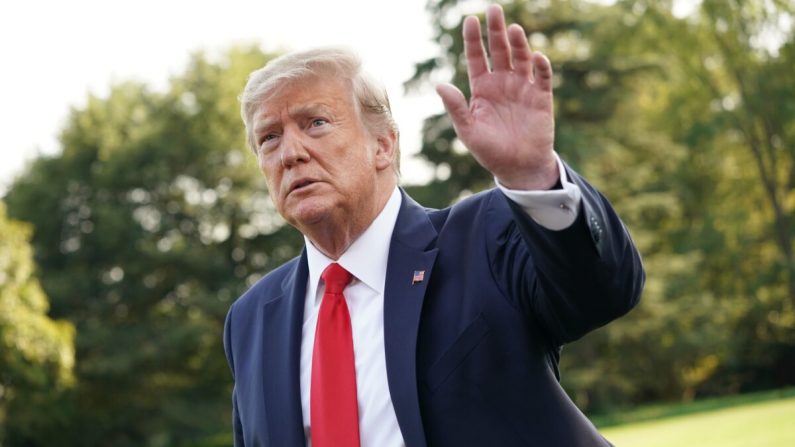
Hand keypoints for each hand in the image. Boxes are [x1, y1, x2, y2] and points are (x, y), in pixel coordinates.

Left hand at [436, 4, 557, 189]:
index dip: (472, 39)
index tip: (469, 19)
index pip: (476, 57)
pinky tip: (536, 57)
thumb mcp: (468, 130)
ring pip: (521, 59)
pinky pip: (542, 77)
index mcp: (482, 88)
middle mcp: (502, 82)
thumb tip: (439, 85)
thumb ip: (456, 107)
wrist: (517, 168)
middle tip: (493, 9)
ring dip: (518, 44)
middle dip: (496, 31)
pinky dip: (540, 66)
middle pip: (499, 50)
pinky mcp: (541, 98)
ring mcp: (522, 88)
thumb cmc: (490, 150)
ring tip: (514, 29)